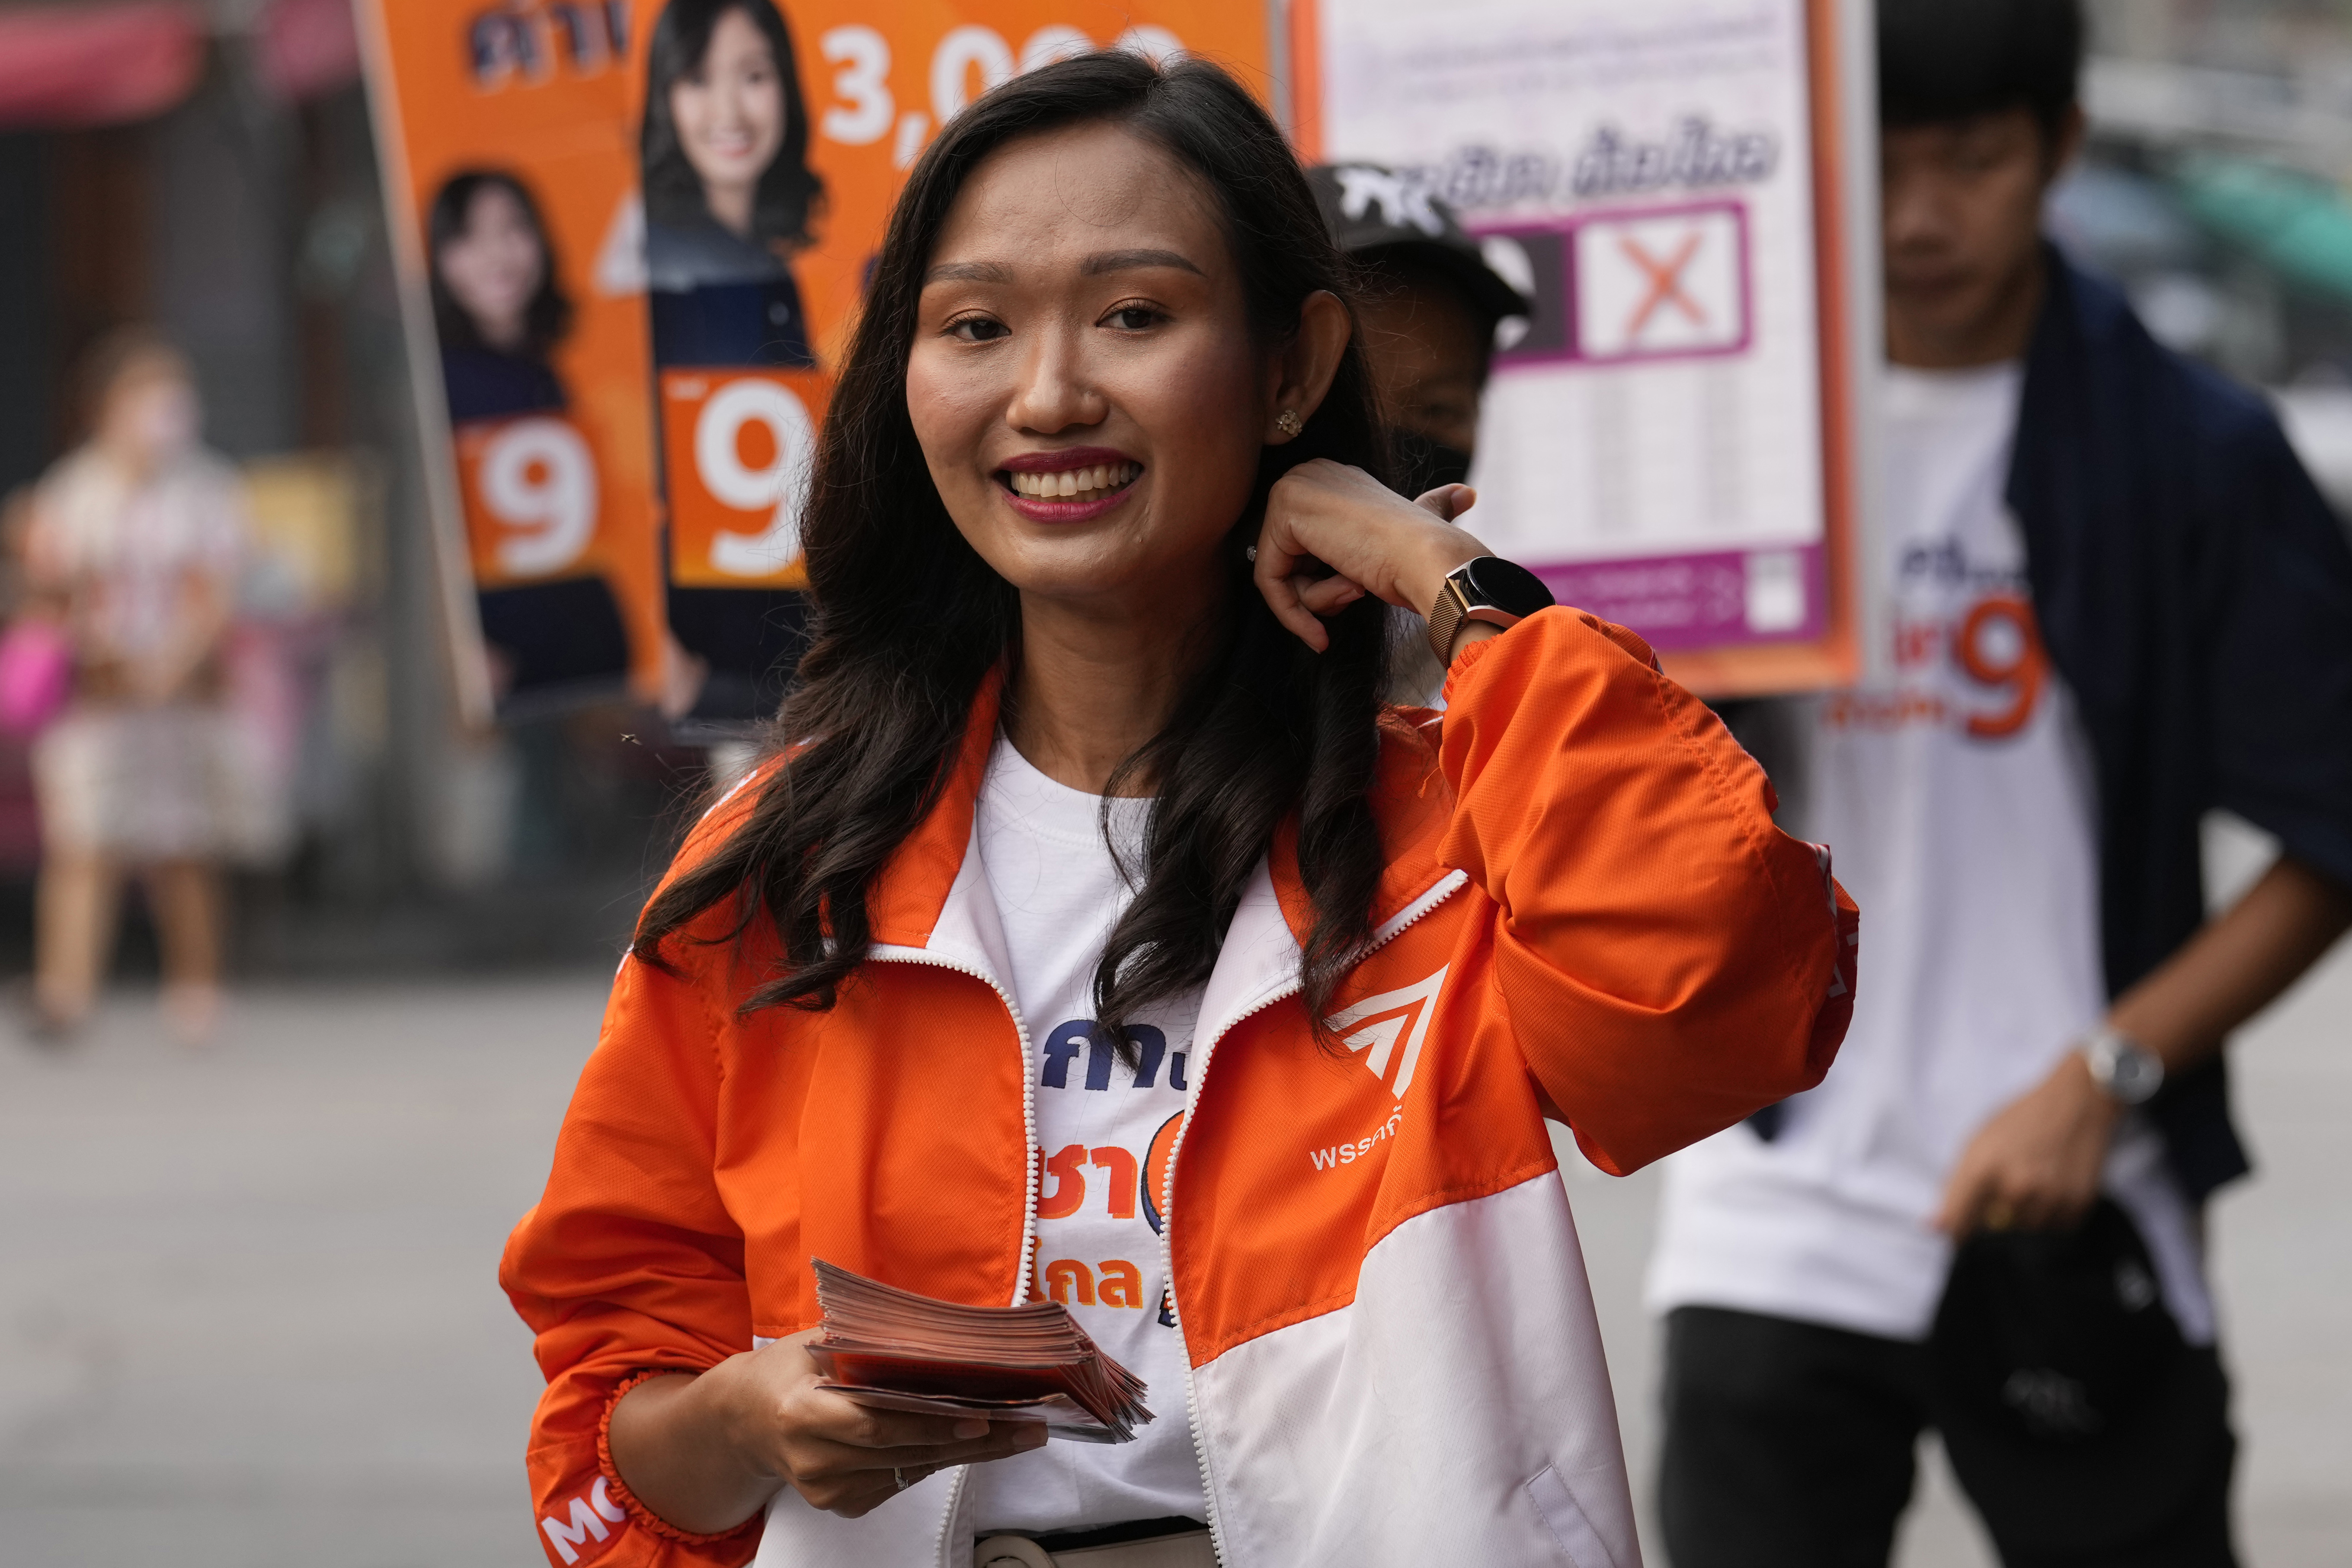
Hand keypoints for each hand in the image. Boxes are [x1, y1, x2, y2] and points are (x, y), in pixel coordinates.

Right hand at [608, 1330, 1046, 1529]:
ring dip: (969, 1452)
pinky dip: (939, 1458)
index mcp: (802, 1413)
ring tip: (1021, 1432)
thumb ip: (870, 1339)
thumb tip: (942, 1329)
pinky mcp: (842, 1504)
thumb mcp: (819, 1341)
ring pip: (913, 1469)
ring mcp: (829, 1489)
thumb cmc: (789, 1369)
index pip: (876, 1423)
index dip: (930, 1422)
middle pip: (906, 1452)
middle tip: (1029, 1425)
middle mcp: (814, 1460)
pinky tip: (977, 1442)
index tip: (981, 1415)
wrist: (743, 1421)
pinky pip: (902, 1480)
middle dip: (974, 1440)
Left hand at [1254, 458, 1487, 651]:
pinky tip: (1330, 613)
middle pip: (1288, 559)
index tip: (1354, 599)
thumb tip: (1466, 495)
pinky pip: (1268, 580)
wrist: (1429, 559)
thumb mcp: (1420, 525)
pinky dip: (1294, 612)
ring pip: (1280, 573)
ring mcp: (1294, 487)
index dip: (1324, 582)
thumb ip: (1430, 508)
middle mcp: (1311, 474)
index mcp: (1337, 478)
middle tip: (1357, 591)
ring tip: (1356, 586)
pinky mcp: (1283, 510)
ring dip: (1317, 599)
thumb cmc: (1424, 553)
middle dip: (1319, 592)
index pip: (1305, 546)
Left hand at [1935, 1052, 2121, 1236]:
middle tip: (2003, 1195)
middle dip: (1991, 1222)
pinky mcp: (2077, 1204)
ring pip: (2024, 1233)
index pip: (1959, 1223)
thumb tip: (1935, 1227)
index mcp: (1983, 1168)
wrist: (2076, 1103)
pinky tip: (2052, 1189)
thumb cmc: (2020, 1121)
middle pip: (1992, 1232)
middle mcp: (2014, 1186)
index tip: (1959, 1232)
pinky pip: (2055, 1230)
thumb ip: (1954, 1187)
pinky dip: (2051, 1216)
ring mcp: (2048, 1197)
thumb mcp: (1978, 1142)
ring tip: (2032, 1185)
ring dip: (2023, 1218)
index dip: (1957, 1232)